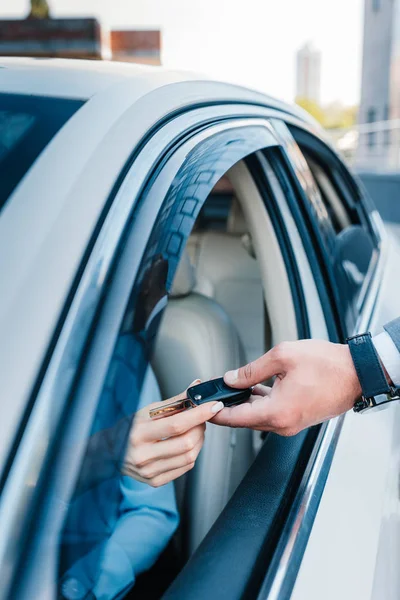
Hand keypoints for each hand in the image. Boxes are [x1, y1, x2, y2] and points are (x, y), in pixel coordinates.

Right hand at [123, 380, 223, 486]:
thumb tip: (196, 387)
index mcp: (138, 433)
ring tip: (195, 430)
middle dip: (200, 427)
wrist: (111, 452)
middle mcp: (143, 455)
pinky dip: (192, 453)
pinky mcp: (155, 481)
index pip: (176, 425)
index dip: (199, 415)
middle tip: (201, 418)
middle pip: (186, 443)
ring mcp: (149, 471)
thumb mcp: (148, 411)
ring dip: (199, 440)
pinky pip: (185, 467)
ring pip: (189, 456)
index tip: (213, 406)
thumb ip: (174, 401)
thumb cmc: (131, 428)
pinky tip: (187, 444)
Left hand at [211, 340, 361, 435]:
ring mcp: (292, 424)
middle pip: (244, 420)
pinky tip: (255, 388)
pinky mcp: (299, 419)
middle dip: (226, 407)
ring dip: (244, 404)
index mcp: (277, 412)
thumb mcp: (283, 356)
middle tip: (214, 392)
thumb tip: (232, 378)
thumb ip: (252, 369)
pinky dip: (260, 403)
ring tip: (231, 387)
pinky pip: (272, 414)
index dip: (214, 412)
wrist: (358, 373)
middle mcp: (283, 424)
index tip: (202, 406)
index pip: (234, 419)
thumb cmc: (328, 365)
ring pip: (258, 417)